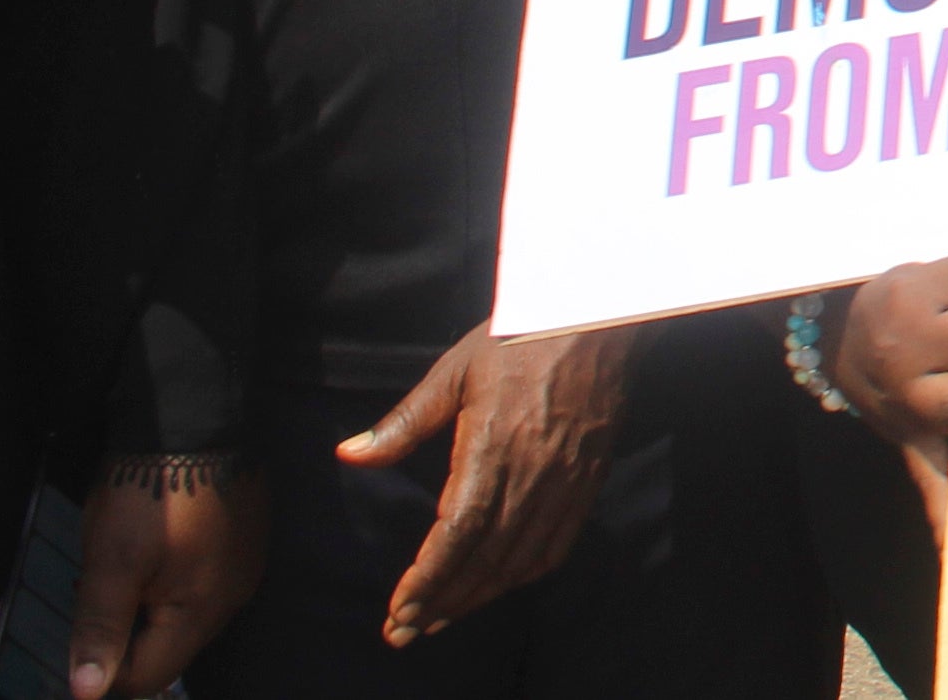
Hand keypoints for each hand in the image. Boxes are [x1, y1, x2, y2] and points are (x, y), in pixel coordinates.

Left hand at [67, 459, 263, 698]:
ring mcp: (244, 567)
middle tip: (92, 588)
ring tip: (119, 565)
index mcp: (202, 611)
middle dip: (125, 633)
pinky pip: (202, 584)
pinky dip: (170, 581)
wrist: (194, 415)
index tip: (79, 627)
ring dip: (146, 606)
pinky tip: (151, 547)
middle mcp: (233, 598)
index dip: (103, 669)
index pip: (147, 677)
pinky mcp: (245, 540)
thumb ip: (99, 629)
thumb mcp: (110, 561)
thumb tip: (86, 693)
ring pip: (184, 617)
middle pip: (169, 650)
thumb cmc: (146, 493)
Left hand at [335, 323, 634, 646]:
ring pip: (521, 558)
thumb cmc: (519, 337)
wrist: (599, 315)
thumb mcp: (453, 370)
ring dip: (479, 596)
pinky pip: (558, 543)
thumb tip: (348, 456)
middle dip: (443, 602)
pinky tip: (500, 585)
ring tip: (442, 619)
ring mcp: (567, 478)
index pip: (458, 531)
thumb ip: (404, 422)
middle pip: (486, 557)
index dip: (428, 577)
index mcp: (495, 444)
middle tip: (405, 632)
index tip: (399, 607)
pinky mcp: (589, 478)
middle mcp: (534, 471)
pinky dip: (525, 574)